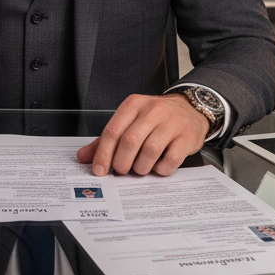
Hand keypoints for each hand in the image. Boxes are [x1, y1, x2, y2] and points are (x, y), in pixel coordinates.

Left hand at [76, 93, 208, 176]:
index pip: (113, 131)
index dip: (103, 154)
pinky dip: (161, 169)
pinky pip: (170, 160)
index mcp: (133, 104)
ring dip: (141, 167)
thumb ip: (108, 139)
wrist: (190, 109)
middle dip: (122, 162)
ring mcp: (172, 123)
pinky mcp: (187, 137)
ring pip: (150, 151)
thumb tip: (83, 156)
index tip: (99, 170)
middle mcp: (153, 110)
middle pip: (130, 141)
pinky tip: (158, 166)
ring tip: (140, 168)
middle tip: (121, 170)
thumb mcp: (131, 121)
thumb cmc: (156, 118)